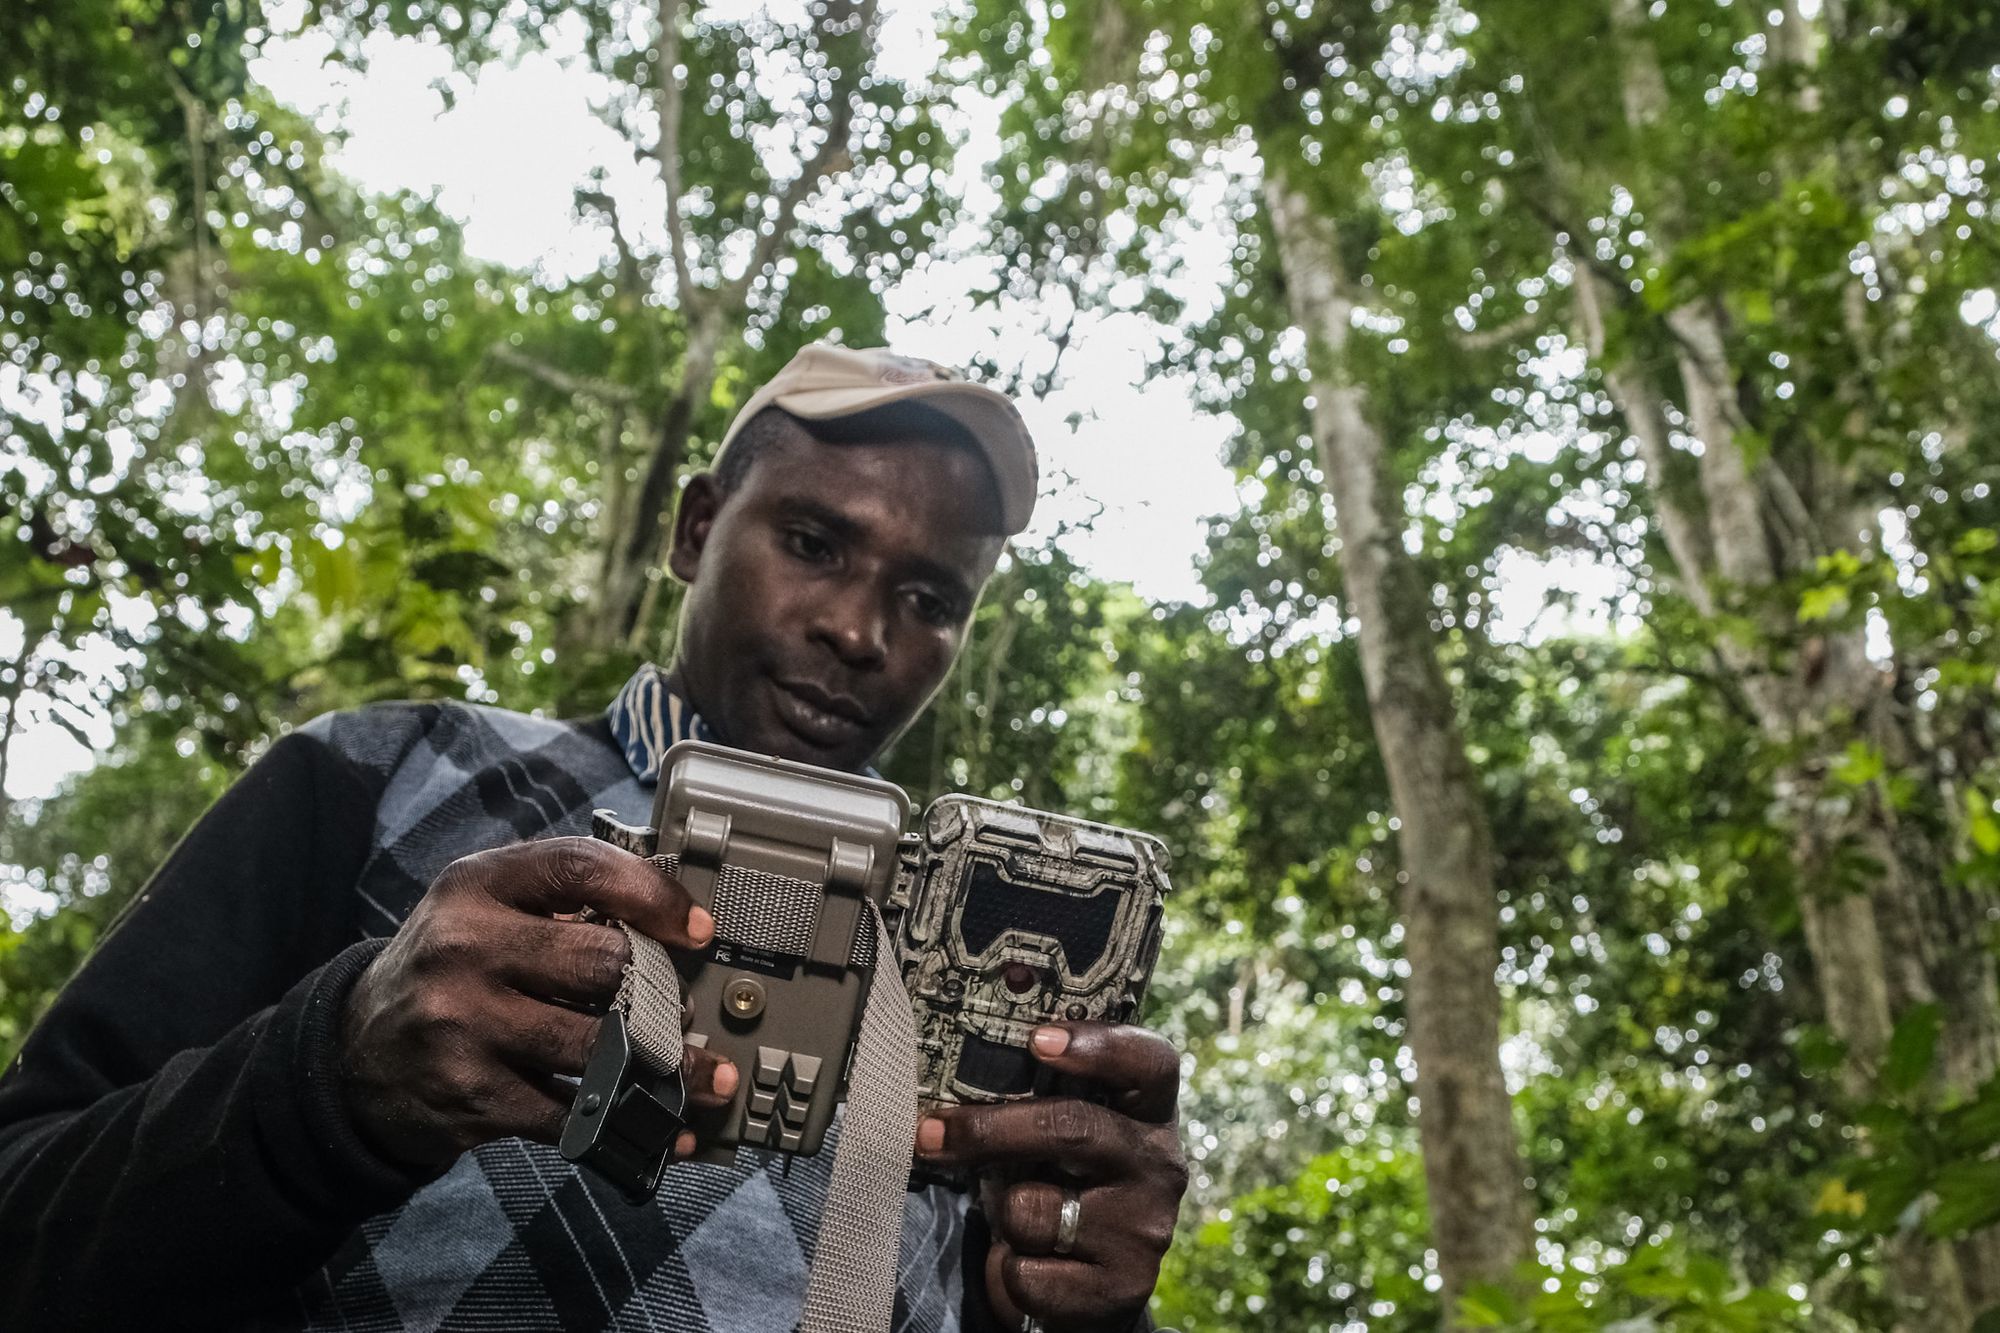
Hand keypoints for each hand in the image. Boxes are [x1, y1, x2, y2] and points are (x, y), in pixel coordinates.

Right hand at [340, 836, 737, 1167]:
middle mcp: (463, 948)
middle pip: (602, 961)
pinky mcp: (472, 1095)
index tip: (697, 927)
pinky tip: (666, 1125)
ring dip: (661, 1059)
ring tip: (685, 1063)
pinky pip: (576, 1111)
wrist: (356, 1058)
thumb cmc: (447, 971)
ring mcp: (463, 1025)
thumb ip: (559, 898)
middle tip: (677, 1006)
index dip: (653, 894)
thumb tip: (668, 922)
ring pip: (599, 1043)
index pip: (580, 868)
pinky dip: (631, 1121)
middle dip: (656, 989)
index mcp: (473, 886)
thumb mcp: (482, 908)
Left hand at [915, 1023, 1186, 1331]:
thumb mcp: (1064, 1139)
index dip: (1099, 1045)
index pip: (1149, 1062)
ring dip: (1002, 1213)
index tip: (1037, 1039)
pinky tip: (1029, 1265)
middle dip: (990, 1129)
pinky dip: (1008, 1271)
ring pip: (1034, 1207)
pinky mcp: (1122, 1288)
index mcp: (1149, 1113)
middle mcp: (1158, 1165)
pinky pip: (1028, 1272)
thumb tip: (952, 1073)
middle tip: (932, 1132)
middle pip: (1073, 1128)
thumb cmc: (1065, 1186)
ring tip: (1017, 1219)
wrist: (1092, 1289)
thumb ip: (1040, 1101)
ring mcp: (1144, 1230)